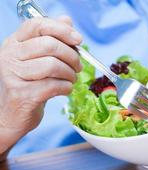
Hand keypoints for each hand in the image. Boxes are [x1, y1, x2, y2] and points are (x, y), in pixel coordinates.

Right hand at [0, 16, 81, 153]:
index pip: (38, 25)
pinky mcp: (22, 94)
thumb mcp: (38, 59)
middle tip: (78, 66)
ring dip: (70, 74)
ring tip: (71, 79)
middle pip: (50, 45)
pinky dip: (67, 88)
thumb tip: (67, 20)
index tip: (78, 39)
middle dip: (72, 56)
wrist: (13, 114)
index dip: (62, 30)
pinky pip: (54, 86)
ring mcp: (14, 75)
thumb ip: (52, 38)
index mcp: (15, 43)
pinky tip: (65, 89)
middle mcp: (10, 56)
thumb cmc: (30, 84)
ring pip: (53, 66)